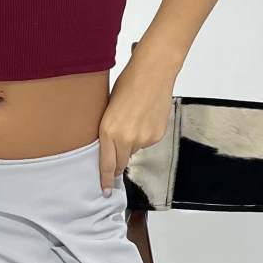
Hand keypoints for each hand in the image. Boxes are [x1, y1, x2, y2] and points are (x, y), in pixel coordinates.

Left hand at [97, 45, 177, 193]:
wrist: (154, 72)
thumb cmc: (129, 83)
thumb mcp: (108, 108)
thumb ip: (108, 130)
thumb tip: (109, 145)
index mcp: (108, 130)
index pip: (106, 164)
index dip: (105, 179)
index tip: (104, 190)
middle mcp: (126, 139)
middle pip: (121, 163)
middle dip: (118, 165)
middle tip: (116, 163)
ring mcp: (144, 139)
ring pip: (134, 151)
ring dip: (131, 144)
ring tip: (133, 121)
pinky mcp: (157, 136)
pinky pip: (147, 143)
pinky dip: (144, 136)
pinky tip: (144, 119)